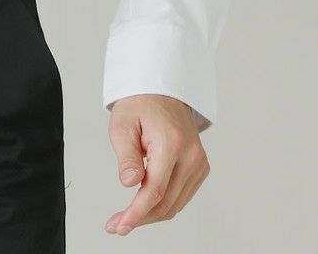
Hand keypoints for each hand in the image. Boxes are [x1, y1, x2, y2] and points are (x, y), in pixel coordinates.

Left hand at [105, 94, 209, 235]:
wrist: (161, 91)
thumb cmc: (138, 105)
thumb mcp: (122, 124)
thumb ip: (126, 156)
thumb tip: (129, 184)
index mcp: (171, 143)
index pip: (155, 190)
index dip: (137, 213)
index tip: (120, 226)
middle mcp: (191, 156)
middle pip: (167, 203)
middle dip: (140, 218)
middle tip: (116, 225)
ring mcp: (199, 163)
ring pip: (176, 204)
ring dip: (151, 215)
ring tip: (126, 217)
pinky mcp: (200, 168)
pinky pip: (182, 196)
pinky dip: (163, 204)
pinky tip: (144, 204)